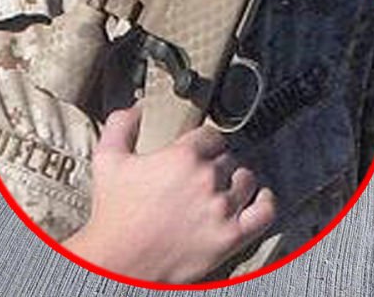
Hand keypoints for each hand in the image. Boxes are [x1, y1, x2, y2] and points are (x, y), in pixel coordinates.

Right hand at [63, 105, 275, 283]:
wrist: (117, 264)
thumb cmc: (113, 217)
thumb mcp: (108, 162)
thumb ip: (121, 126)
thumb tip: (135, 110)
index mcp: (183, 156)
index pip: (211, 136)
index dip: (205, 144)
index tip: (199, 152)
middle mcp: (207, 178)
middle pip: (228, 159)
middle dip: (216, 165)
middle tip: (203, 178)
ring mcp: (221, 208)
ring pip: (245, 181)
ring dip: (237, 182)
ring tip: (226, 188)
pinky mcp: (230, 236)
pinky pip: (263, 212)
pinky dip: (265, 203)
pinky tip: (258, 199)